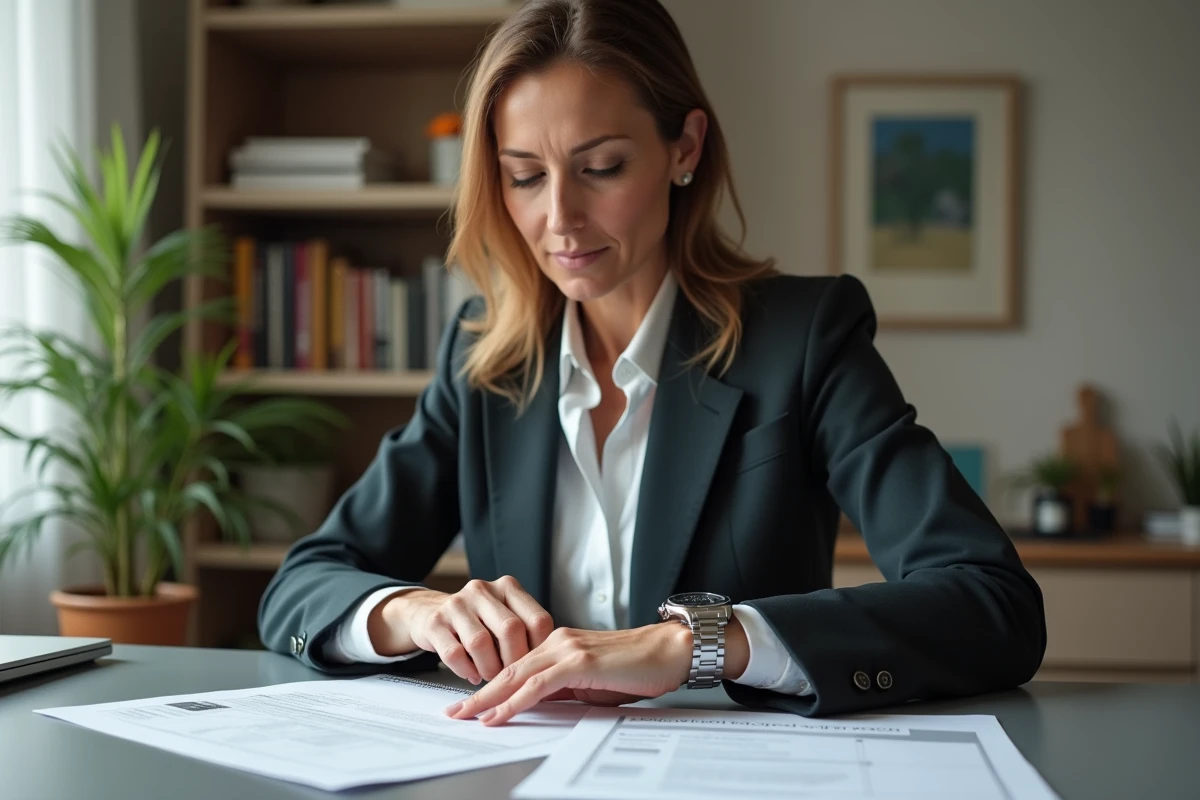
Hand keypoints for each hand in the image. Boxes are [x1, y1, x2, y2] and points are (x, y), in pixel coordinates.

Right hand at [370, 577, 553, 684]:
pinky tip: (472, 674)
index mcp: (508, 588)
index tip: (536, 666)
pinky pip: (454, 654)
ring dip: (489, 669)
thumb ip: (526, 633)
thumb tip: (549, 667)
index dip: (540, 650)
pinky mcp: (434, 622)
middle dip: (514, 662)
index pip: (538, 620)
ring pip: (480, 643)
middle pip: (510, 630)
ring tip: (491, 677)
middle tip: (512, 678)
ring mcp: (457, 604)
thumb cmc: (478, 622)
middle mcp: (483, 590)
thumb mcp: (505, 616)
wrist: (429, 612)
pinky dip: (466, 671)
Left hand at [444, 622, 696, 725]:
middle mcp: (558, 641)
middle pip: (508, 670)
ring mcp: (568, 649)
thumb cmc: (640, 667)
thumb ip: (566, 690)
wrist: (671, 650)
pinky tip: (499, 713)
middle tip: (454, 712)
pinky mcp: (579, 662)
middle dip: (478, 693)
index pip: (517, 668)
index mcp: (560, 644)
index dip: (491, 687)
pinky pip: (538, 685)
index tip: (471, 704)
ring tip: (465, 715)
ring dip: (488, 698)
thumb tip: (541, 707)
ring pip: (517, 676)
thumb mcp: (595, 683)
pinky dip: (514, 700)